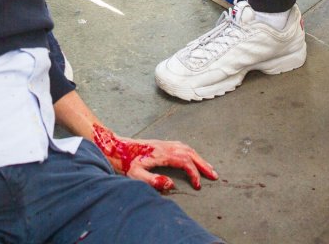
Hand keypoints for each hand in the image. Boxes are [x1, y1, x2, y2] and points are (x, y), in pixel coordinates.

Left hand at [90, 124, 217, 191]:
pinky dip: (190, 152)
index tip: (197, 185)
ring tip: (207, 168)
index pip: (185, 162)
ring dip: (198, 157)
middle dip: (203, 164)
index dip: (193, 174)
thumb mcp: (136, 174)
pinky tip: (191, 157)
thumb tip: (171, 184)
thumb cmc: (124, 161)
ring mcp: (162, 143)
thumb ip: (153, 180)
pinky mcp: (159, 144)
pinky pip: (180, 146)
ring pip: (186, 148)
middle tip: (214, 175)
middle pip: (190, 152)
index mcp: (162, 153)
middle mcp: (165, 146)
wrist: (113, 146)